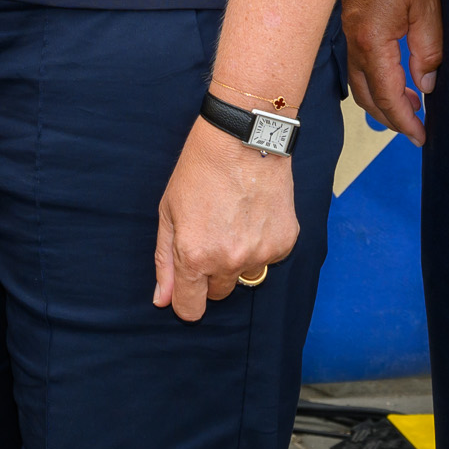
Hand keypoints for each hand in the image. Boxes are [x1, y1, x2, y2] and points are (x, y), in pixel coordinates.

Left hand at [152, 120, 298, 323]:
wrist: (243, 139)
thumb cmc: (199, 170)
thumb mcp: (169, 212)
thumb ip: (165, 261)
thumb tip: (163, 300)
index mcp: (195, 256)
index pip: (191, 310)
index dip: (186, 302)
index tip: (187, 289)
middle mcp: (229, 261)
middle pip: (218, 294)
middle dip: (211, 275)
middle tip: (210, 237)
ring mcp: (260, 253)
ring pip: (245, 276)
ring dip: (238, 259)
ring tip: (234, 221)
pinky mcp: (285, 242)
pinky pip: (269, 258)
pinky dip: (261, 243)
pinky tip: (254, 215)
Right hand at [342, 0, 442, 144]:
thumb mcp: (426, 7)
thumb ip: (427, 51)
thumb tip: (425, 86)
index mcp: (373, 42)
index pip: (388, 96)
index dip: (406, 121)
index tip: (422, 137)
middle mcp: (354, 43)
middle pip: (367, 96)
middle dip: (391, 118)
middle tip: (416, 129)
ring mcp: (348, 32)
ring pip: (359, 82)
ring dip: (380, 101)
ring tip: (407, 108)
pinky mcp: (349, 22)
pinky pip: (358, 64)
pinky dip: (374, 80)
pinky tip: (392, 77)